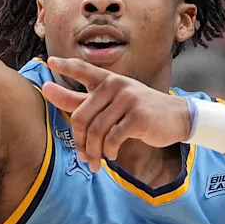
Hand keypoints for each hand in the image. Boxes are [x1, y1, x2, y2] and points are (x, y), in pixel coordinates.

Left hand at [40, 57, 190, 169]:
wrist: (177, 118)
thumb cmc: (139, 112)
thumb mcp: (111, 103)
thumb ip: (80, 99)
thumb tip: (48, 90)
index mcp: (108, 80)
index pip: (84, 69)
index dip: (66, 66)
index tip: (50, 61)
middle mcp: (116, 85)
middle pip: (82, 116)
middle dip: (79, 141)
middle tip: (82, 156)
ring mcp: (128, 99)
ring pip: (96, 131)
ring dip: (93, 152)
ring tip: (95, 162)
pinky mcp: (137, 116)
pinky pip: (112, 139)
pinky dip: (108, 152)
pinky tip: (111, 155)